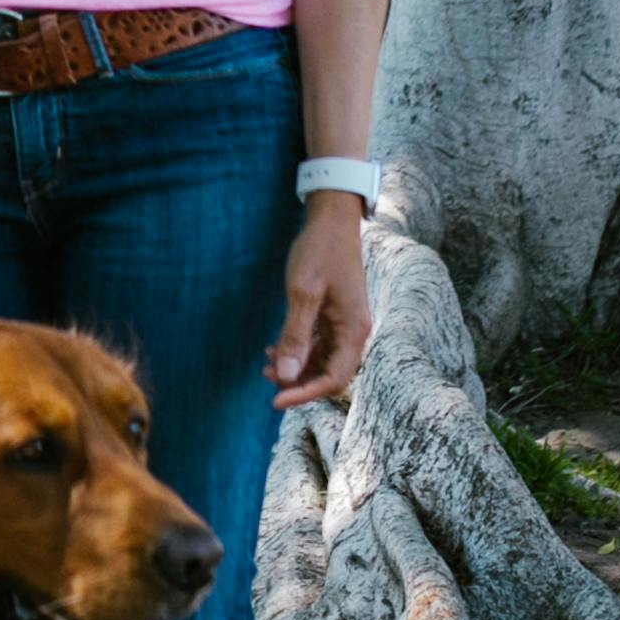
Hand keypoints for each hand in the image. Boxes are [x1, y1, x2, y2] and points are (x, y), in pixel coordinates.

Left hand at [267, 202, 370, 406]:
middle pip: (329, 374)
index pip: (334, 379)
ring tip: (266, 361)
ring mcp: (345, 324)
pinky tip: (275, 346)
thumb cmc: (320, 251)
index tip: (275, 400)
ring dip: (295, 366)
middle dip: (298, 381)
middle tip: (265, 375)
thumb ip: (295, 336)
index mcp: (354, 330)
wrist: (331, 219)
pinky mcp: (334, 316)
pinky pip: (318, 344)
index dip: (305, 394)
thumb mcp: (303, 293)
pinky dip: (298, 350)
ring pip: (322, 360)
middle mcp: (354, 331)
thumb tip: (285, 376)